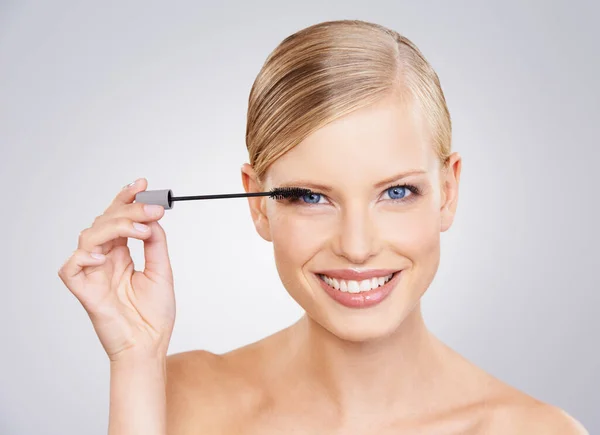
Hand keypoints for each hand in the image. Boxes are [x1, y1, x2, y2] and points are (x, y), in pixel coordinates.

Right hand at [58, 178, 175, 361]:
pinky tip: (106, 256)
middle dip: (128, 210)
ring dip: (115, 227)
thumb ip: (156, 244)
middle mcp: (105, 260)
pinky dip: (85, 257)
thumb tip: (153, 218)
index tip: (142, 184)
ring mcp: (93, 273)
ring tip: (142, 231)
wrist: (149, 345)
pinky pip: (70, 267)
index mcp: (122, 254)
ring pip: (89, 237)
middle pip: (104, 222)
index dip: (126, 200)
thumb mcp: (161, 271)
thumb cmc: (154, 315)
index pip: (118, 219)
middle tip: (153, 209)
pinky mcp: (83, 290)